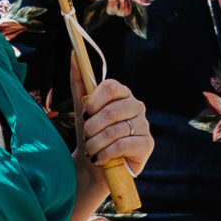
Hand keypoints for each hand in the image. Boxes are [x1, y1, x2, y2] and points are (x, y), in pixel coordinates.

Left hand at [70, 63, 153, 177]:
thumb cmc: (91, 134)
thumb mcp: (82, 109)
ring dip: (96, 143)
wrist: (95, 165)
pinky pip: (123, 145)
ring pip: (116, 130)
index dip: (95, 101)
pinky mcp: (147, 145)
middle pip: (113, 111)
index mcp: (123, 95)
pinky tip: (99, 158)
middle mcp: (137, 107)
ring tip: (91, 150)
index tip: (85, 113)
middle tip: (87, 135)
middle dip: (92, 127)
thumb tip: (74, 55)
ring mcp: (144, 126)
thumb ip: (79, 82)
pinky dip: (105, 153)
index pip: (113, 87)